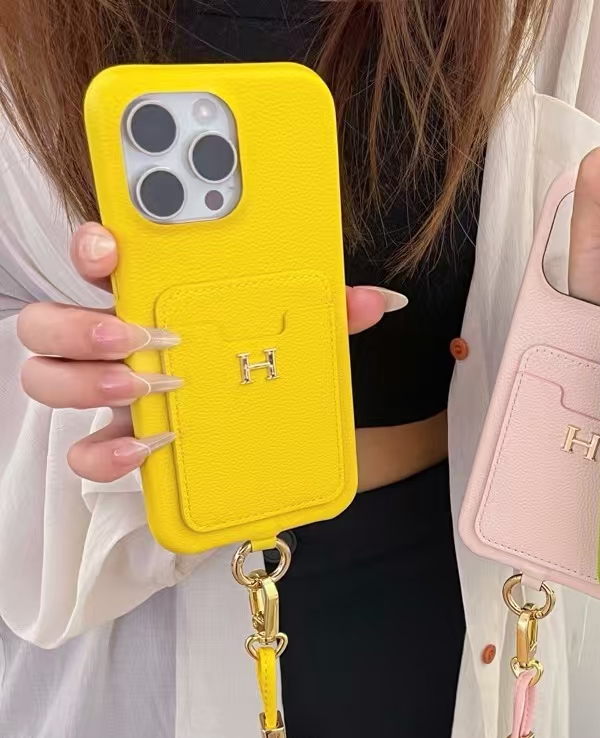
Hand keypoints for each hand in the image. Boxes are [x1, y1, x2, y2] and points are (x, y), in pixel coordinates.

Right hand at [17, 223, 406, 481]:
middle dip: (79, 326)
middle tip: (135, 338)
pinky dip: (107, 453)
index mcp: (152, 302)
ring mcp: (112, 397)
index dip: (90, 248)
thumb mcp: (296, 340)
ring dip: (87, 384)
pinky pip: (85, 453)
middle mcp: (117, 345)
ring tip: (145, 390)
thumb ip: (326, 316)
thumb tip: (379, 302)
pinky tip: (151, 448)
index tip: (110, 249)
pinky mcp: (122, 446)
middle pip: (48, 323)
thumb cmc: (262, 373)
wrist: (268, 448)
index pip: (98, 261)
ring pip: (49, 380)